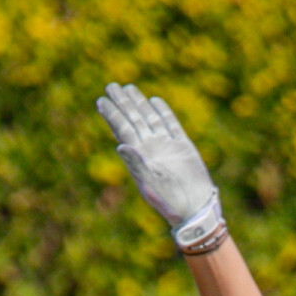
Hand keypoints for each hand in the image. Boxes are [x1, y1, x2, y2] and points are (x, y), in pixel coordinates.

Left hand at [95, 82, 226, 254]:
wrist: (194, 208)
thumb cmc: (169, 201)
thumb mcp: (150, 183)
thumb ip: (136, 163)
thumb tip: (120, 144)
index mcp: (139, 157)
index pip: (122, 129)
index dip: (112, 114)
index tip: (101, 100)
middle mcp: (150, 148)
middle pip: (133, 120)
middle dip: (122, 103)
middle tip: (111, 86)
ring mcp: (166, 145)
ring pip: (150, 118)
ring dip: (139, 104)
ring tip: (128, 88)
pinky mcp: (183, 146)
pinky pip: (171, 124)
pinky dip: (163, 112)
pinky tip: (154, 101)